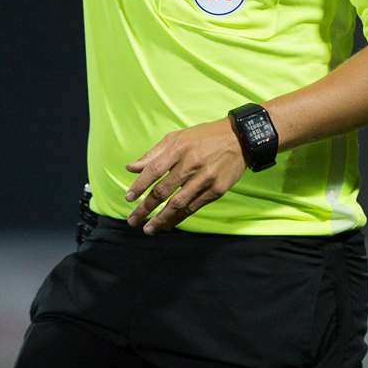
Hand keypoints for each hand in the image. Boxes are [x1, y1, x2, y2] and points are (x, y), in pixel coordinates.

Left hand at [124, 118, 245, 233]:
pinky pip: (194, 208)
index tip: (128, 198)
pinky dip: (179, 218)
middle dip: (145, 208)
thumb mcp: (177, 137)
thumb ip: (153, 154)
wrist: (239, 139)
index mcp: (178, 148)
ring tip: (148, 229)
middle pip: (163, 191)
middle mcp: (191, 164)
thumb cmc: (203, 137)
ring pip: (178, 204)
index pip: (153, 170)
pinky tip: (168, 224)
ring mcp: (205, 178)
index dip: (139, 186)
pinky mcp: (216, 190)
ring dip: (161, 219)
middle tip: (133, 220)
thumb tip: (131, 168)